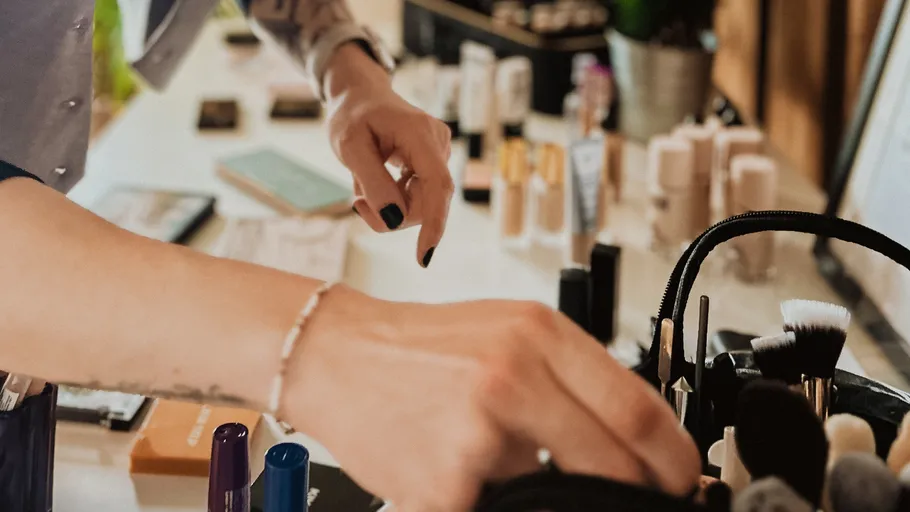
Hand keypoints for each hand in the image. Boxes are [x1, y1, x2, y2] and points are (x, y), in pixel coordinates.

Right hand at [283, 285, 700, 511]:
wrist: (336, 356)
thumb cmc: (421, 345)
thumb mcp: (508, 331)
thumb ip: (570, 376)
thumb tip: (629, 434)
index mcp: (536, 333)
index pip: (636, 409)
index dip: (673, 455)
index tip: (682, 475)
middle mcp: (512, 377)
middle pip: (614, 461)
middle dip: (635, 490)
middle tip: (638, 496)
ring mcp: (478, 434)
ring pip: (556, 494)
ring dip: (551, 492)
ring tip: (511, 463)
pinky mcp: (444, 485)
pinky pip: (500, 508)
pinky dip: (497, 499)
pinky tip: (468, 474)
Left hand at [324, 44, 453, 267]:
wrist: (361, 96)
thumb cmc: (352, 117)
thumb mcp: (350, 148)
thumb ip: (373, 183)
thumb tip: (395, 220)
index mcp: (420, 134)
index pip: (438, 185)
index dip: (434, 223)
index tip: (424, 256)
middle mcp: (438, 143)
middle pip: (428, 202)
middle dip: (394, 214)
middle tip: (357, 204)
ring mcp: (440, 153)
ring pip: (423, 204)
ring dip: (392, 207)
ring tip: (363, 189)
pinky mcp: (435, 163)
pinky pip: (420, 197)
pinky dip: (396, 200)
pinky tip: (379, 182)